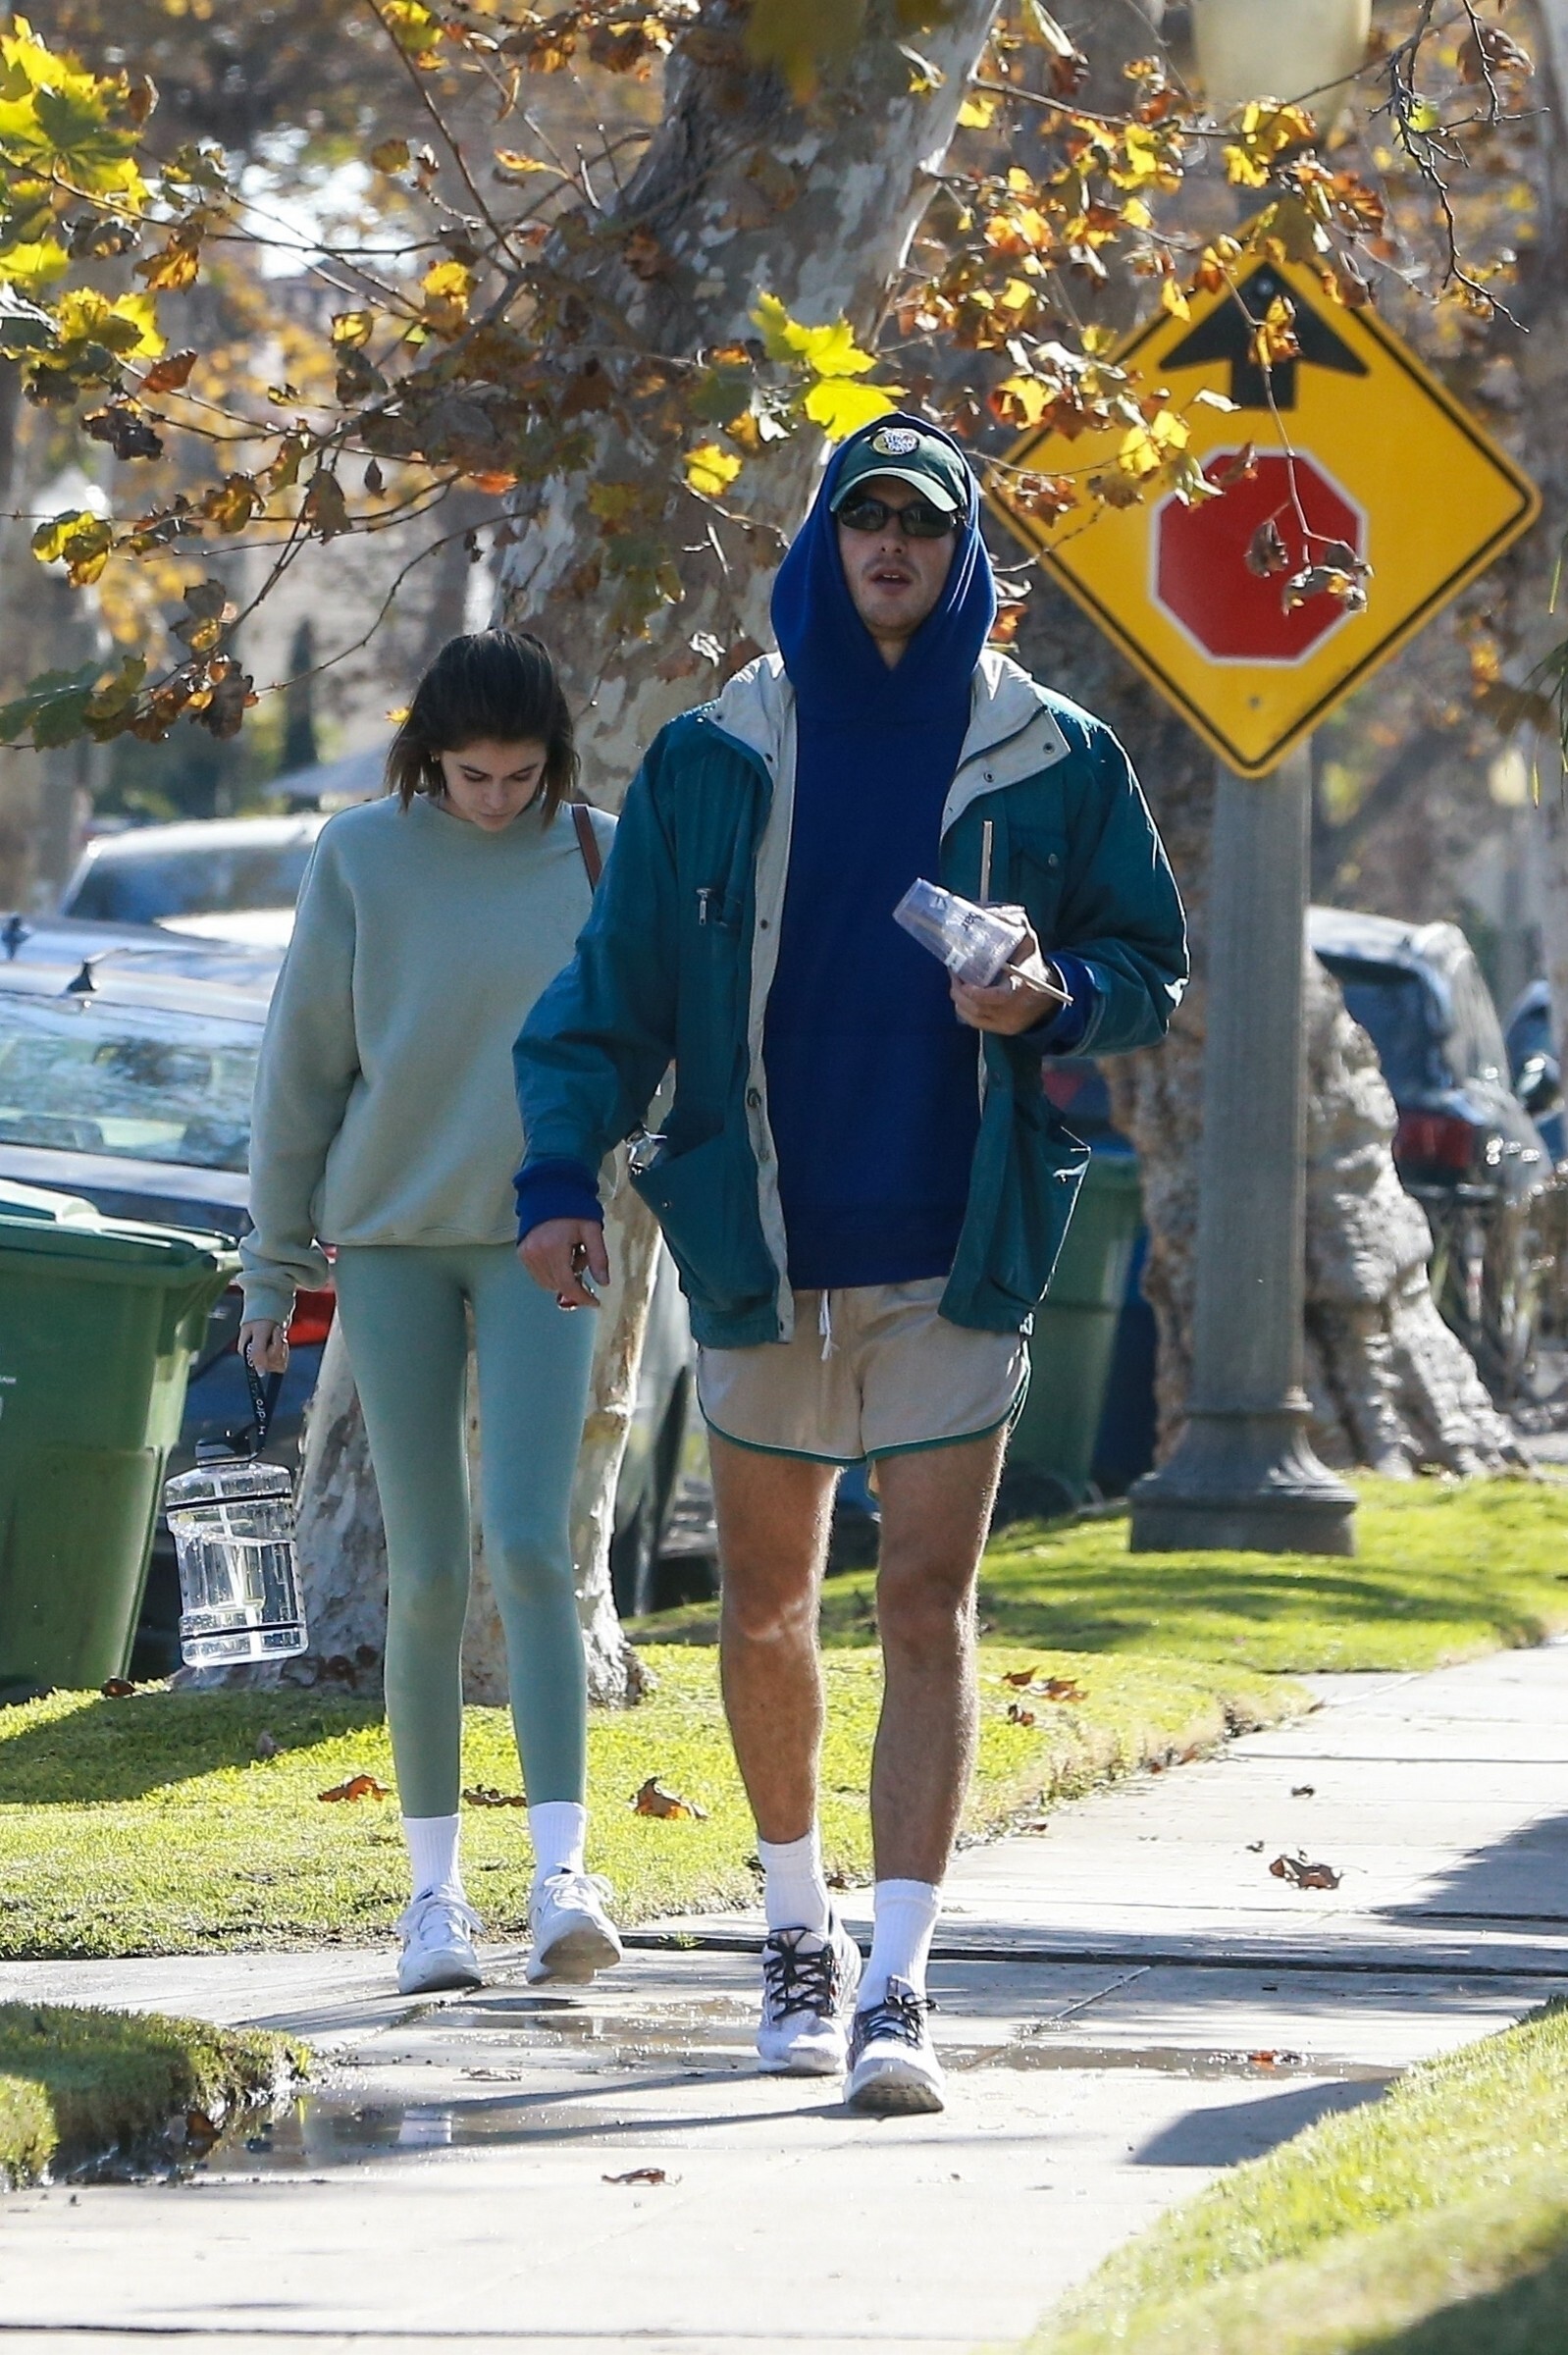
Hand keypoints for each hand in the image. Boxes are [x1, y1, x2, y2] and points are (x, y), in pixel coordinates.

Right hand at [239, 1318, 288, 1375]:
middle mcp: (254, 1355)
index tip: (271, 1340)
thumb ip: (258, 1354)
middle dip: (277, 1349)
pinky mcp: (272, 1352)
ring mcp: (264, 1354)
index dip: (270, 1353)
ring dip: (281, 1347)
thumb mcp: (259, 1334)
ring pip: (277, 1362)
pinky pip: (282, 1359)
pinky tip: (281, 1338)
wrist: (271, 1305)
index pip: (262, 1365)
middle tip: (275, 1333)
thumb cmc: (262, 1317)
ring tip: (277, 1333)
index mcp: (247, 1352)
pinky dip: (284, 1349)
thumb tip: (260, 1373)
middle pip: (271, 1364)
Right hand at [519, 1216, 610, 1308]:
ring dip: (562, 1279)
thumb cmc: (573, 1209)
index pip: (567, 1284)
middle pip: (558, 1285)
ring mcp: (527, 1254)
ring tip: (571, 1256)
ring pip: (547, 1283)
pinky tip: (560, 1256)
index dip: (582, 1297)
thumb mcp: (592, 1231)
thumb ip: (599, 1258)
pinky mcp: (522, 1253)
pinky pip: (538, 1274)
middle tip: (584, 1265)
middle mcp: (537, 1253)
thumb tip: (603, 1283)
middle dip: (575, 1285)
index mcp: (554, 1247)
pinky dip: (551, 1273)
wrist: (550, 1191)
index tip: (595, 1302)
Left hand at [951, 917, 1066, 1036]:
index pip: (1002, 996)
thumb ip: (1009, 922)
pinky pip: (975, 1022)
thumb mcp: (1027, 937)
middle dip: (961, 991)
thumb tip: (981, 910)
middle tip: (954, 973)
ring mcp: (1009, 1022)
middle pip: (981, 1007)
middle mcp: (1017, 1008)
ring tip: (955, 980)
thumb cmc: (1032, 960)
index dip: (980, 994)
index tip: (966, 984)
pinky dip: (963, 1008)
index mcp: (1025, 985)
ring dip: (959, 998)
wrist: (1048, 992)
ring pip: (974, 1016)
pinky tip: (961, 994)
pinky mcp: (1002, 1029)